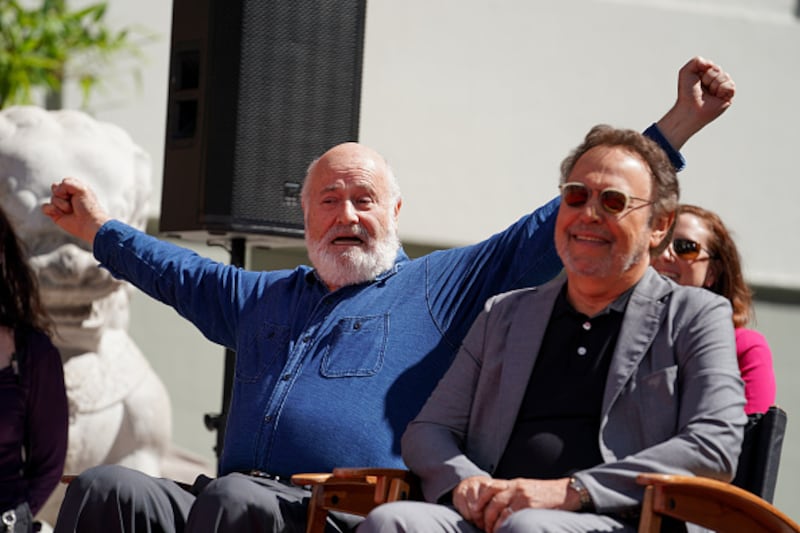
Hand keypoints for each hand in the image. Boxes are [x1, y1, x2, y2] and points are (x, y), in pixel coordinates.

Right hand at [42, 177, 110, 243]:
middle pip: (55, 188)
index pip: (63, 182)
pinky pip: (44, 207)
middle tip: (73, 202)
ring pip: (52, 198)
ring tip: (71, 210)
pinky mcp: (55, 214)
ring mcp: (60, 205)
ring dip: (62, 204)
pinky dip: (51, 209)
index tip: (78, 194)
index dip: (67, 187)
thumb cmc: (87, 206)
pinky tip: (60, 214)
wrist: (88, 223)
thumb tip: (55, 191)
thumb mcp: (82, 189)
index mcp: (75, 189)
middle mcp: (67, 196)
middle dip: (63, 194)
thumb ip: (67, 183)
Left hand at [453, 477, 573, 532]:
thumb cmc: (547, 494)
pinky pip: (512, 517)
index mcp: (514, 483)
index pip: (490, 489)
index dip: (480, 500)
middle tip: (485, 528)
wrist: (567, 492)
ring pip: (500, 511)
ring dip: (494, 524)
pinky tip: (505, 530)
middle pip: (493, 502)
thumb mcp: (527, 489)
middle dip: (486, 517)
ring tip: (494, 532)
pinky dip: (505, 525)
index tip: (474, 511)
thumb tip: (500, 508)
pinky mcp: (530, 506)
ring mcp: (523, 496)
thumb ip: (513, 494)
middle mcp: (516, 488)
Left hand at [656, 56, 735, 149]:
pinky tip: (716, 96)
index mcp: (706, 76)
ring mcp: (722, 89)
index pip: (712, 66)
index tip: (696, 81)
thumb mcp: (686, 72)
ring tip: (708, 94)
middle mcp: (715, 81)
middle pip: (718, 70)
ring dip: (714, 84)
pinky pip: (731, 86)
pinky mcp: (728, 97)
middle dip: (708, 77)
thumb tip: (711, 64)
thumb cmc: (686, 93)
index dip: (704, 72)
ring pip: (725, 76)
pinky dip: (722, 89)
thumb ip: (697, 60)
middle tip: (702, 88)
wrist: (689, 108)